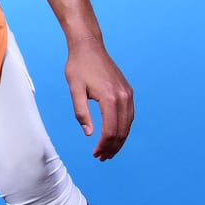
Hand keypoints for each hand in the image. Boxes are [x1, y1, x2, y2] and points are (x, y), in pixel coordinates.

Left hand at [66, 38, 133, 160]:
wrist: (89, 46)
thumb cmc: (78, 66)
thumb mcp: (74, 89)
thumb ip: (81, 113)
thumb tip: (89, 134)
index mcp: (109, 97)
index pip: (110, 130)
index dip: (103, 145)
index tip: (95, 154)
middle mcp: (123, 96)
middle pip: (122, 130)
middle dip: (113, 147)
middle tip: (102, 158)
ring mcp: (127, 93)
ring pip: (128, 124)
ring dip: (119, 140)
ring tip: (109, 151)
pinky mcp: (128, 91)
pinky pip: (129, 115)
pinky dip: (124, 128)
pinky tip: (115, 135)